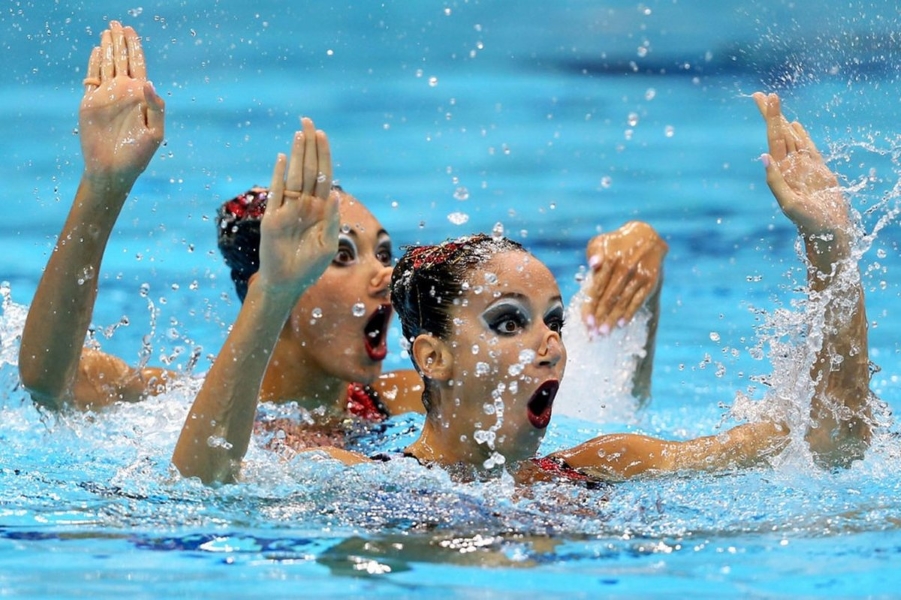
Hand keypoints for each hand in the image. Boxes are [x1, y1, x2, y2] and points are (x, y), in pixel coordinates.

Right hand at [79, 21, 164, 183]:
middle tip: (117, 23)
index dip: (135, 49)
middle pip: (123, 61)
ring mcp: (107, 97)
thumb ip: (156, 108)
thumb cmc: (137, 156)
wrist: (112, 170)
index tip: (131, 31)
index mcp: (141, 98)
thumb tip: (148, 82)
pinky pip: (92, 79)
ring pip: (107, 65)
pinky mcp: (90, 103)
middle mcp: (124, 93)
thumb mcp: (154, 134)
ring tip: (108, 30)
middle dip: (121, 42)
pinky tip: (97, 51)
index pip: (139, 67)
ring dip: (107, 48)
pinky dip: (93, 64)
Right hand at [258, 117, 338, 296]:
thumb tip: (336, 195)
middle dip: (309, 146)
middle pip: (309, 170)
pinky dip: (280, 175)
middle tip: (308, 121)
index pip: (324, 176)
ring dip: (297, 155)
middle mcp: (304, 205)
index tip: (322, 134)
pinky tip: (284, 158)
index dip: (323, 155)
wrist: (287, 283)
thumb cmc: (310, 266)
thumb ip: (332, 221)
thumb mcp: (328, 245)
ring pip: (295, 176)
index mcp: (320, 210)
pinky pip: (277, 192)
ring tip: (299, 133)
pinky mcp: (273, 218)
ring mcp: (288, 209)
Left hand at [582, 221, 666, 334]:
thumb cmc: (615, 243)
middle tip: (593, 334)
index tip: (586, 322)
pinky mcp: (650, 281)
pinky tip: (621, 324)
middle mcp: (625, 268)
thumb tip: (594, 264)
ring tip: (604, 333)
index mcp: (610, 259)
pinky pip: (638, 300)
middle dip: (600, 317)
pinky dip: (630, 312)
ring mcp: (638, 276)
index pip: (597, 287)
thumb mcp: (601, 242)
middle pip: (609, 297)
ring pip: (623, 301)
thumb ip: (594, 252)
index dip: (591, 306)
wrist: (646, 236)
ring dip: (613, 318)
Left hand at [753, 92, 851, 266]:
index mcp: (781, 171)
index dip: (769, 118)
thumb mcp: (789, 203)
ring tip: (775, 103)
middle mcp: (790, 167)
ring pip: (792, 137)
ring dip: (783, 121)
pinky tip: (794, 125)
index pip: (773, 139)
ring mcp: (804, 167)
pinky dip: (801, 135)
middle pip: (779, 134)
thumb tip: (764, 157)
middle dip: (771, 114)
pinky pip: (808, 147)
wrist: (829, 232)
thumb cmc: (809, 222)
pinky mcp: (819, 170)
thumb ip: (776, 181)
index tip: (762, 100)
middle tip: (762, 95)